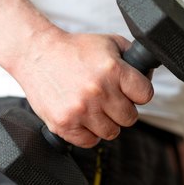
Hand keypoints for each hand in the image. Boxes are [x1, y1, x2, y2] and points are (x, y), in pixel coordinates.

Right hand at [14, 28, 152, 147]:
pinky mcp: (64, 125)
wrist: (36, 53)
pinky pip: (89, 142)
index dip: (138, 93)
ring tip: (93, 108)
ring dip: (105, 122)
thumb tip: (147, 74)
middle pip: (130, 118)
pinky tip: (82, 118)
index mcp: (113, 70)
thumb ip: (132, 56)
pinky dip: (88, 133)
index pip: (145, 95)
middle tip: (108, 99)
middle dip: (121, 108)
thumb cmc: (72, 49)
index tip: (129, 91)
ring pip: (111, 132)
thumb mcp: (107, 42)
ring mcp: (80, 111)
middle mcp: (98, 92)